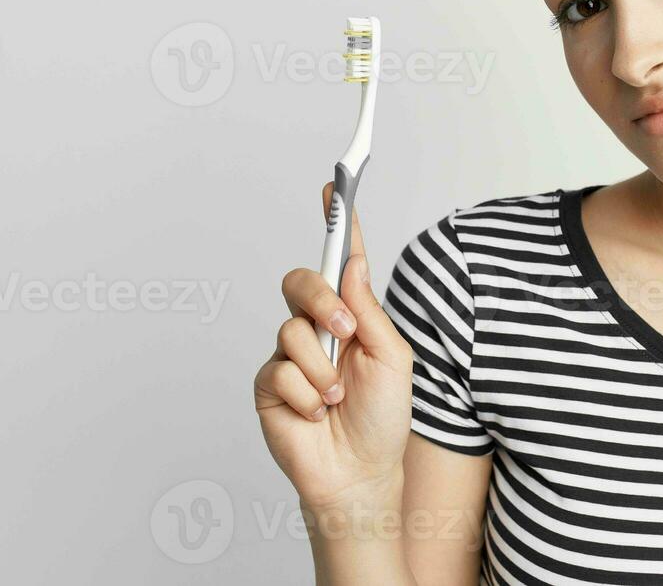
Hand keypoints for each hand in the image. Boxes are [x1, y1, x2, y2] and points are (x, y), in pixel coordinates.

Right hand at [254, 182, 414, 508]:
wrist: (361, 475)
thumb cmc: (384, 419)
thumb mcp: (393, 359)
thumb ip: (370, 310)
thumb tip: (354, 262)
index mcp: (352, 315)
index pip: (340, 261)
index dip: (337, 222)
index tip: (335, 187)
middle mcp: (317, 328)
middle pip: (301, 282)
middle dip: (321, 301)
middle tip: (344, 332)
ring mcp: (290, 355)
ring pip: (291, 332)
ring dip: (323, 370)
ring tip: (338, 398)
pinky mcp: (269, 384)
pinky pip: (280, 371)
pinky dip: (306, 396)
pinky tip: (317, 414)